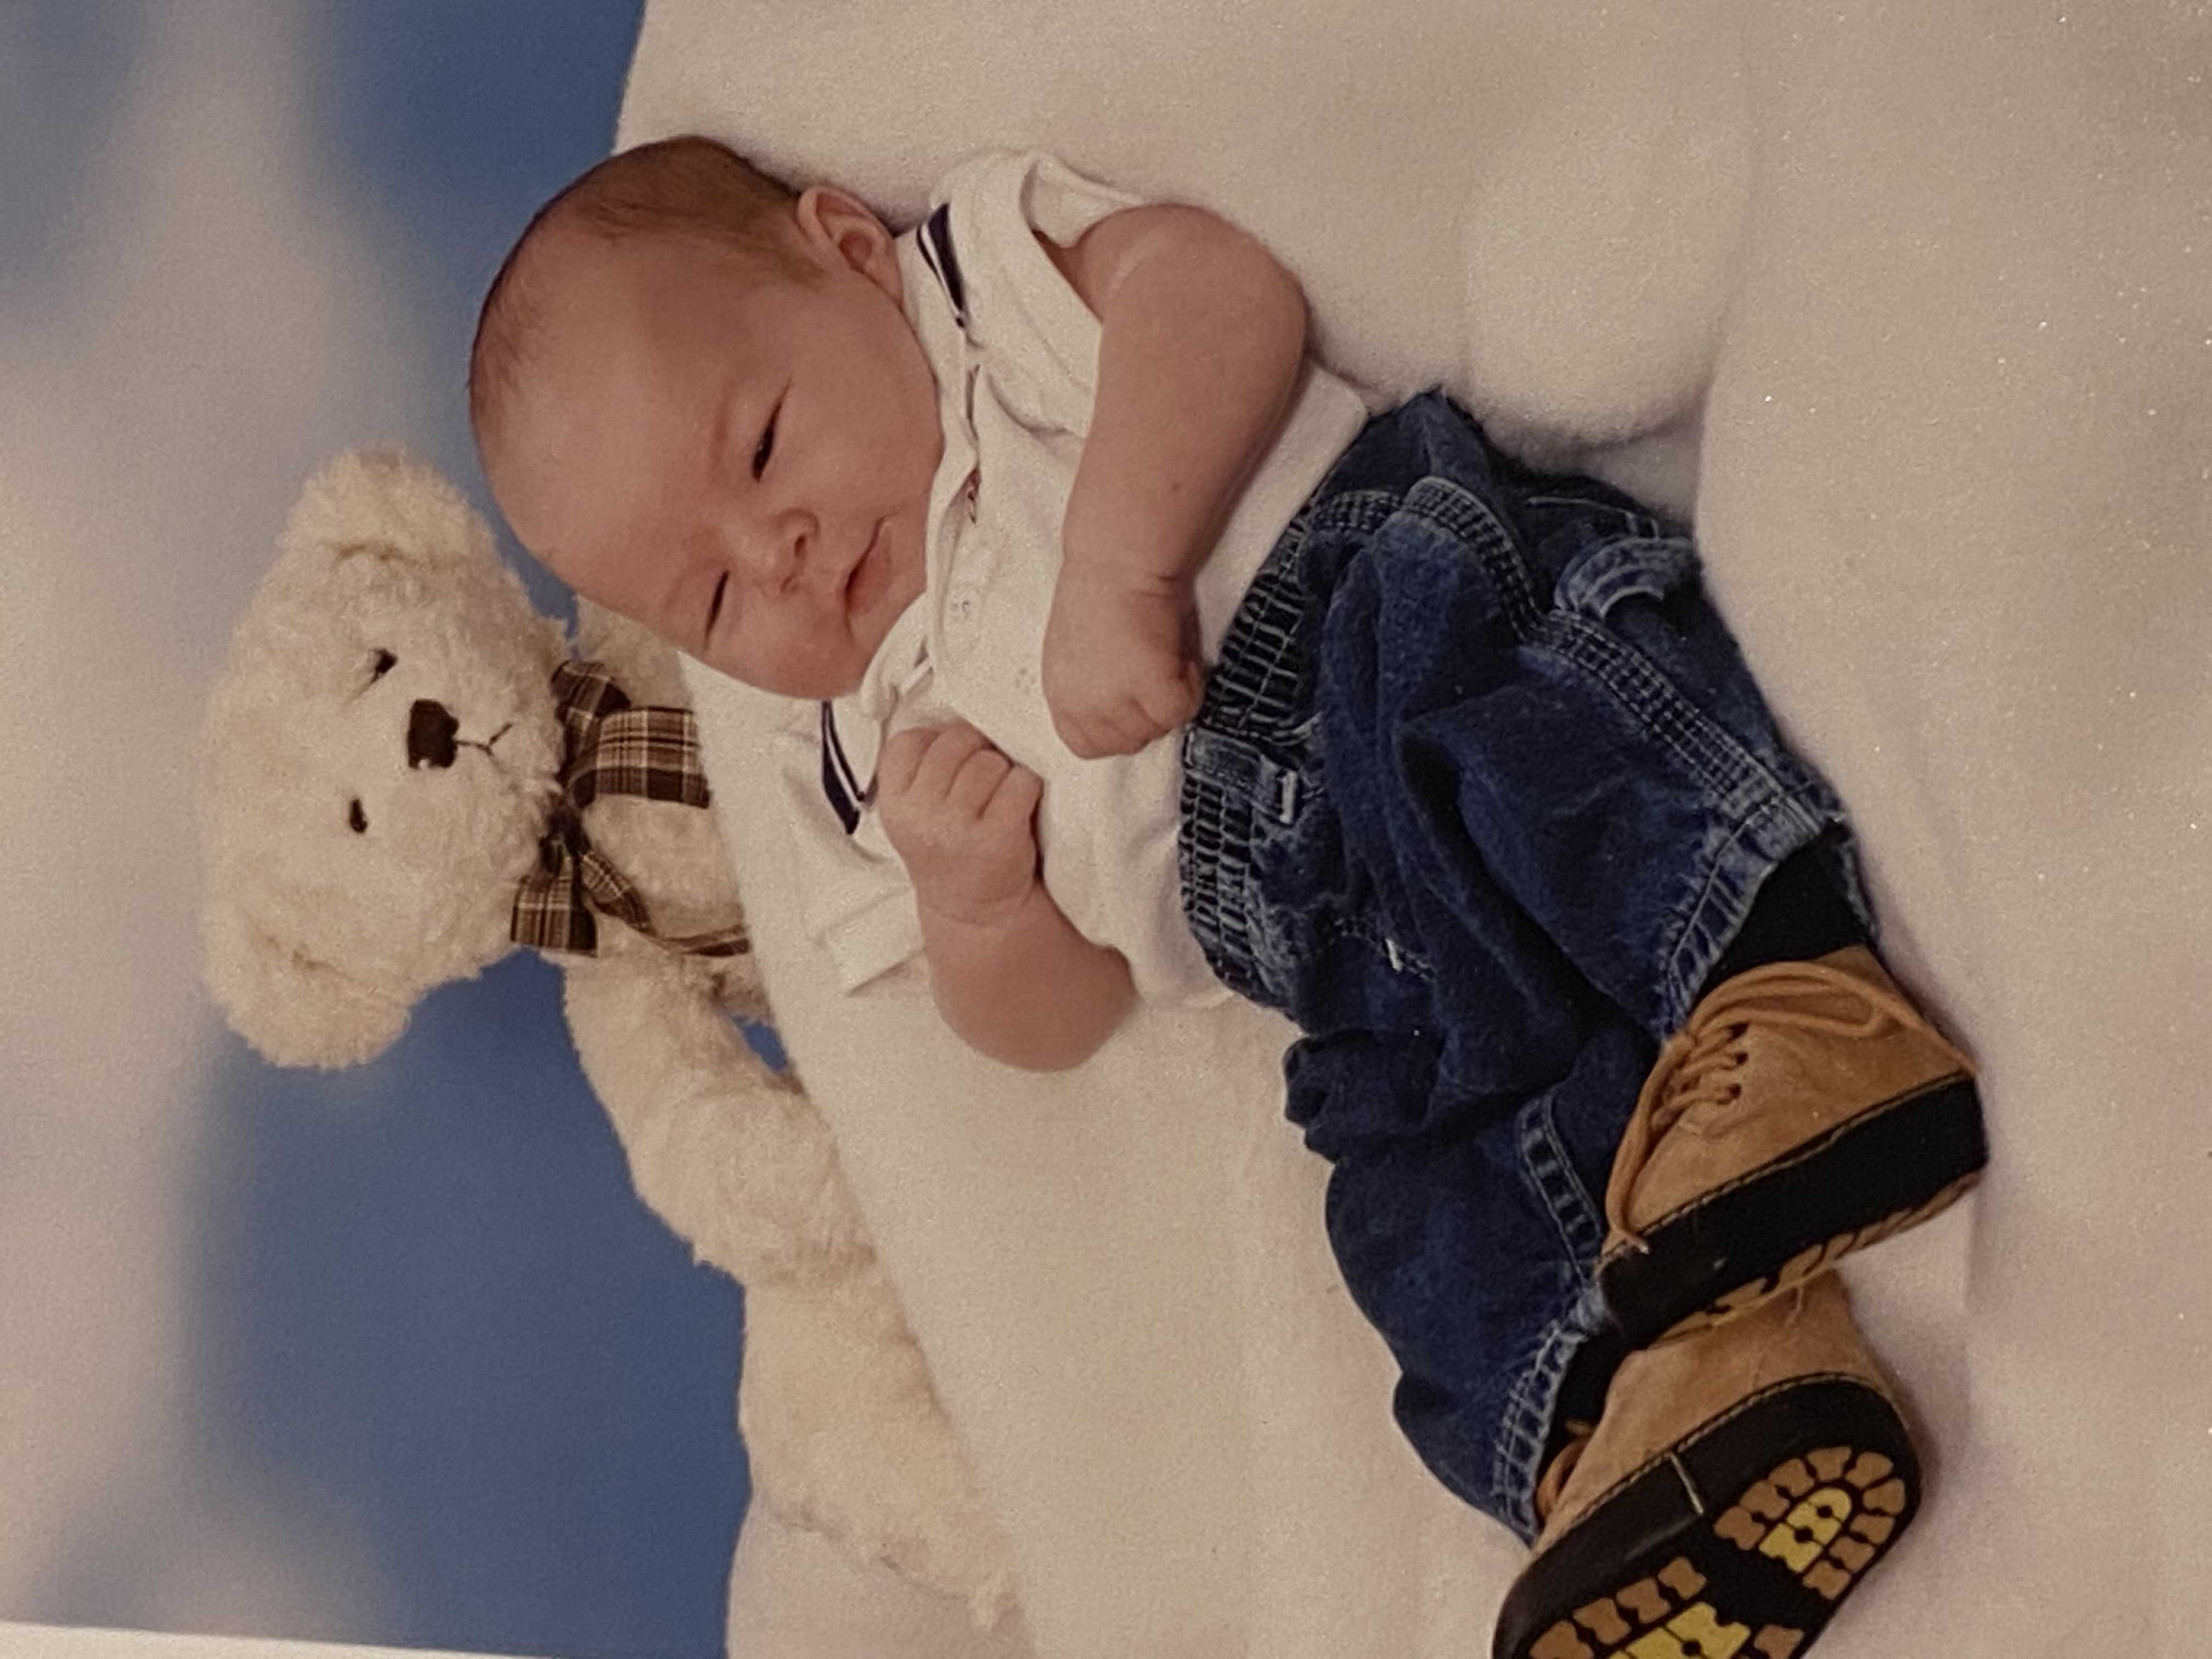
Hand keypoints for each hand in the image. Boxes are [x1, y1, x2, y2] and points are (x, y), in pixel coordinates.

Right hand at [875, 721, 1044, 927]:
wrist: (976, 911)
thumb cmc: (951, 845)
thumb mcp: (917, 809)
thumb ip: (923, 765)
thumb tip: (959, 704)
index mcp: (893, 801)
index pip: (914, 739)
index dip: (941, 746)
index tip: (950, 772)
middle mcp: (919, 814)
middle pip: (958, 742)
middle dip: (978, 754)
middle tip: (983, 786)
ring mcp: (956, 829)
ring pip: (990, 762)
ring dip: (1005, 774)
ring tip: (999, 801)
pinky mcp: (996, 839)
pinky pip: (1021, 782)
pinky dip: (1028, 790)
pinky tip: (1018, 811)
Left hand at [1041, 563, 1203, 758]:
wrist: (1118, 557)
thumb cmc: (1104, 589)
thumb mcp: (1083, 654)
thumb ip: (1098, 690)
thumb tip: (1137, 712)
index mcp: (1060, 695)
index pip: (1089, 746)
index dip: (1119, 724)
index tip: (1131, 693)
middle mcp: (1082, 704)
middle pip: (1130, 742)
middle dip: (1149, 711)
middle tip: (1154, 665)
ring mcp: (1114, 700)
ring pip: (1158, 727)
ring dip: (1170, 696)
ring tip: (1163, 651)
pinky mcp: (1149, 687)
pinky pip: (1181, 710)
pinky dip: (1190, 684)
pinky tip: (1176, 651)